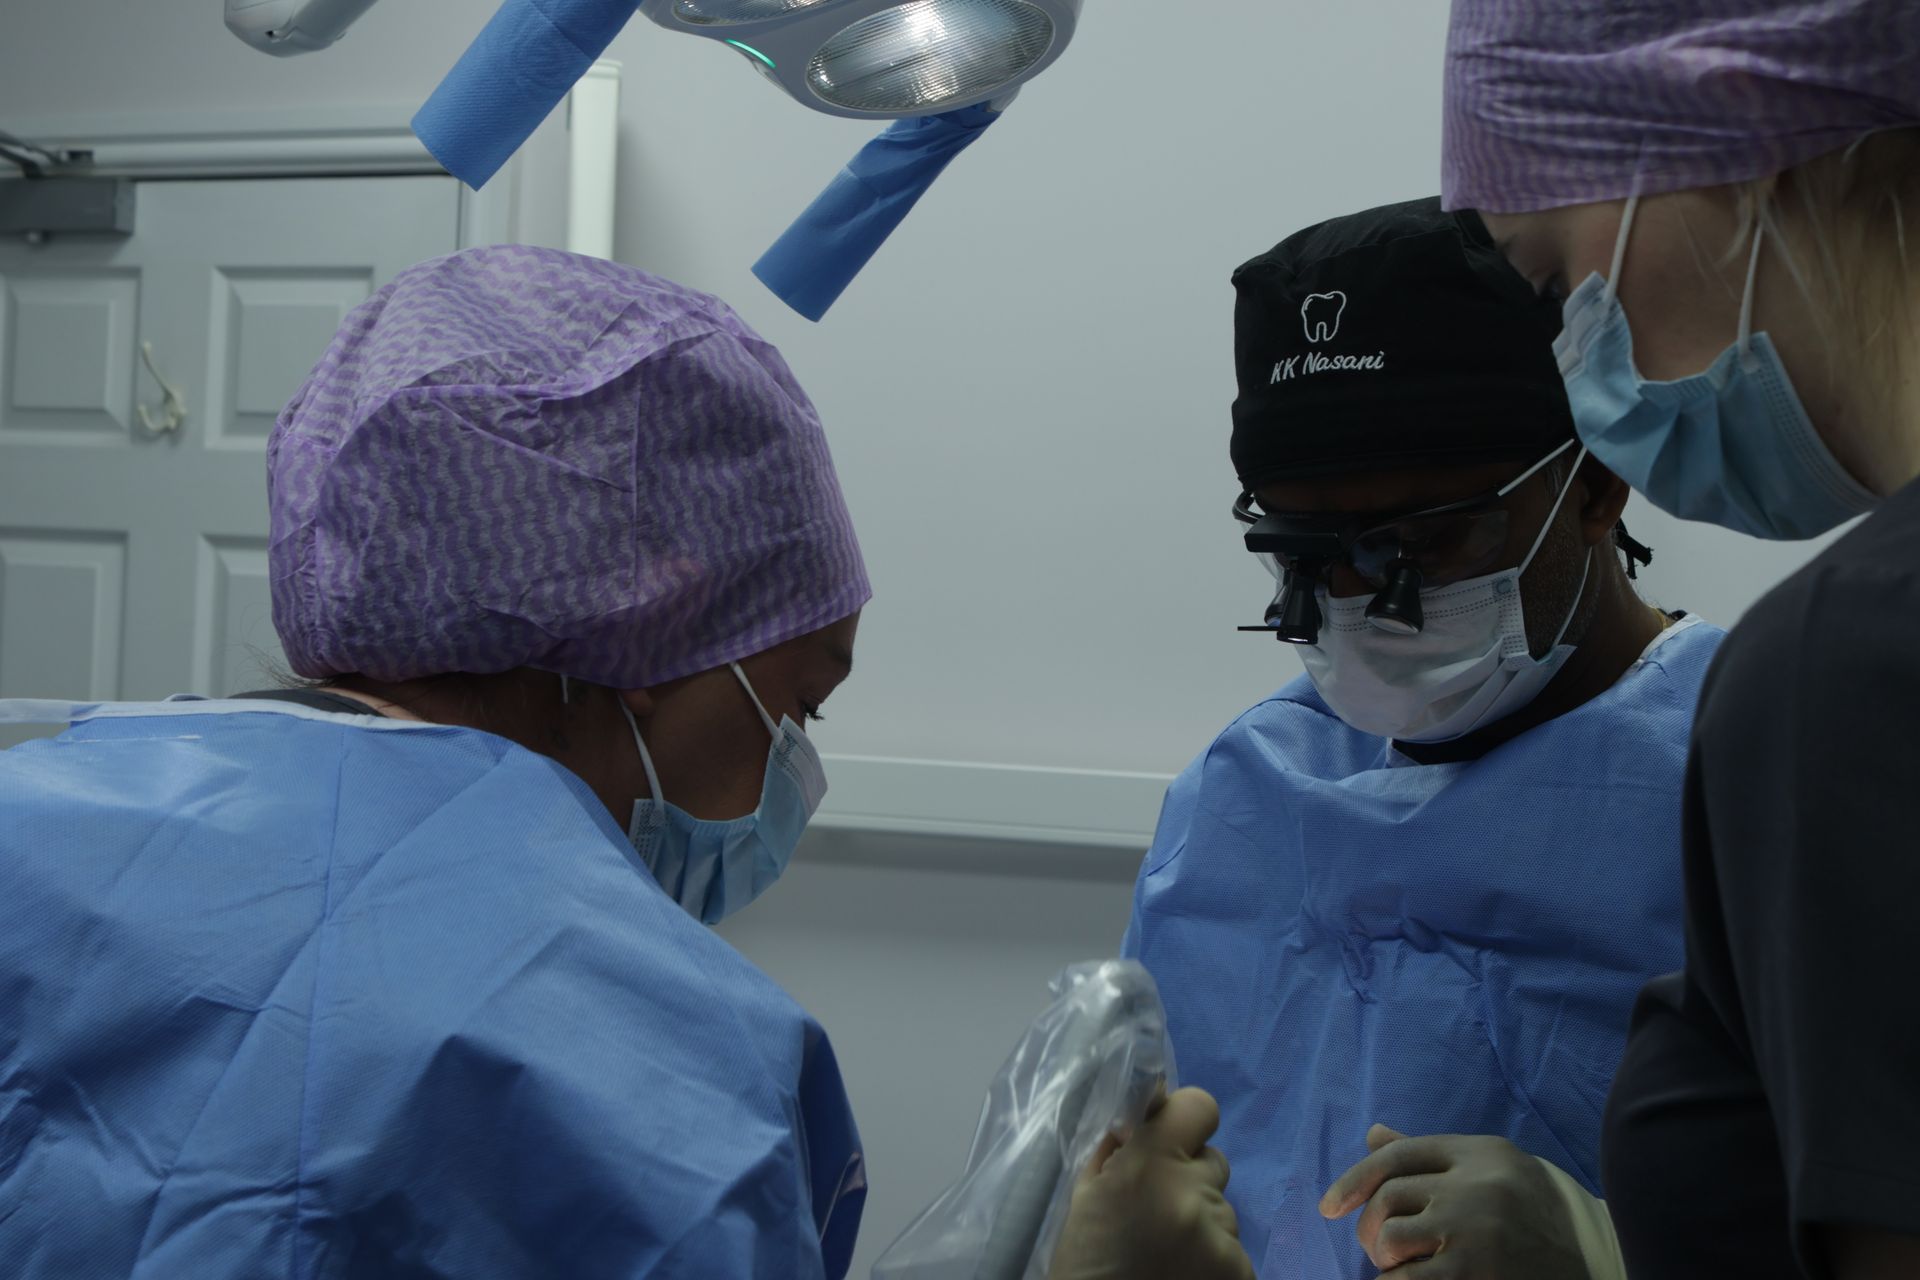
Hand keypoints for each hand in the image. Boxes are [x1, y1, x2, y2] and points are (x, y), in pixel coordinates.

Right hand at [1047, 1087, 1254, 1279]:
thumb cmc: (1085, 1262)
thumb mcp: (1088, 1194)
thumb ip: (1119, 1150)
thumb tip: (1148, 1112)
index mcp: (1149, 1166)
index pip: (1201, 1106)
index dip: (1186, 1119)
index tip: (1172, 1139)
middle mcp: (1193, 1194)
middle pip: (1213, 1163)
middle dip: (1189, 1180)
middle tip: (1157, 1215)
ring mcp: (1221, 1237)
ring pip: (1223, 1210)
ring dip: (1200, 1224)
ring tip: (1166, 1254)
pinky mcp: (1240, 1272)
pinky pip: (1234, 1248)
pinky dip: (1214, 1259)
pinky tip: (1183, 1275)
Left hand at [1318, 1125, 1588, 1277]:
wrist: (1591, 1263)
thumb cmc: (1529, 1215)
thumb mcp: (1489, 1170)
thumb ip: (1432, 1156)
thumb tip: (1374, 1134)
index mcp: (1479, 1152)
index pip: (1398, 1155)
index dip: (1353, 1179)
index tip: (1329, 1206)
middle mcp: (1476, 1183)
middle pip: (1388, 1196)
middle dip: (1369, 1225)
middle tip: (1375, 1247)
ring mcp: (1477, 1228)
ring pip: (1392, 1235)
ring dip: (1382, 1257)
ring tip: (1396, 1266)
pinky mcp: (1477, 1271)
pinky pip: (1409, 1277)